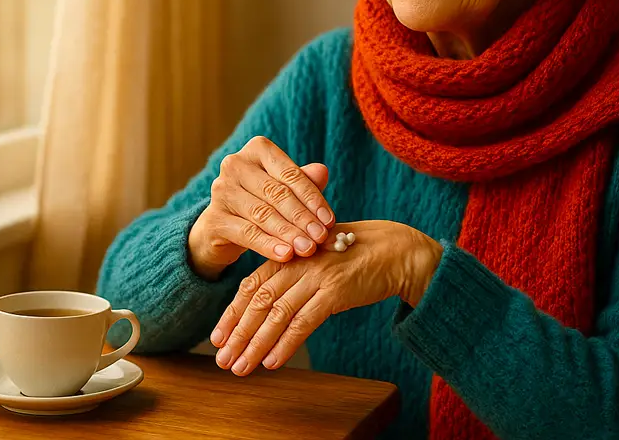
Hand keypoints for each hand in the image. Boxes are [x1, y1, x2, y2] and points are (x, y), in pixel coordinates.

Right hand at [186, 136, 336, 280]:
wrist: (223, 228)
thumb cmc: (261, 202)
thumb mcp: (284, 190)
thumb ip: (303, 182)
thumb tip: (323, 171)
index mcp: (257, 150)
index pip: (290, 174)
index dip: (312, 198)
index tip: (329, 220)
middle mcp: (235, 164)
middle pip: (277, 193)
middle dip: (302, 217)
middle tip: (321, 237)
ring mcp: (221, 190)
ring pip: (262, 214)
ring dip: (289, 233)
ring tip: (307, 248)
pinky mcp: (214, 218)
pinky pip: (247, 233)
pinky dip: (269, 245)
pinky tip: (285, 255)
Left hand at [211, 220, 441, 375]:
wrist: (400, 251)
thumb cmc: (360, 255)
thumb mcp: (319, 259)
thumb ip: (294, 274)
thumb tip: (269, 303)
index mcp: (291, 252)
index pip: (250, 285)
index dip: (231, 313)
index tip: (218, 337)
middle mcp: (299, 261)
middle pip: (257, 301)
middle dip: (237, 333)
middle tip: (222, 359)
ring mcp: (317, 275)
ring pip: (276, 314)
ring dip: (255, 344)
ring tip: (241, 367)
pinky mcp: (336, 291)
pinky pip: (304, 322)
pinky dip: (286, 344)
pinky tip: (272, 362)